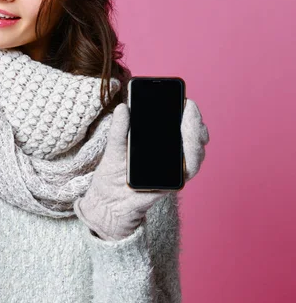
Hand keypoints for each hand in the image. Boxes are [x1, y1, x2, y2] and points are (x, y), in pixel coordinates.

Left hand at [73, 97, 208, 240]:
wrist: (108, 200)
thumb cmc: (112, 172)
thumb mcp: (113, 147)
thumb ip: (119, 129)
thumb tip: (122, 107)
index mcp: (161, 141)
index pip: (181, 124)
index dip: (189, 113)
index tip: (187, 101)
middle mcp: (172, 154)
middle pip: (194, 137)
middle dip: (196, 122)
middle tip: (190, 110)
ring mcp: (174, 169)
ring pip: (195, 152)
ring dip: (195, 137)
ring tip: (189, 125)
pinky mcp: (173, 183)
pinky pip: (187, 171)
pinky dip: (190, 159)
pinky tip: (187, 149)